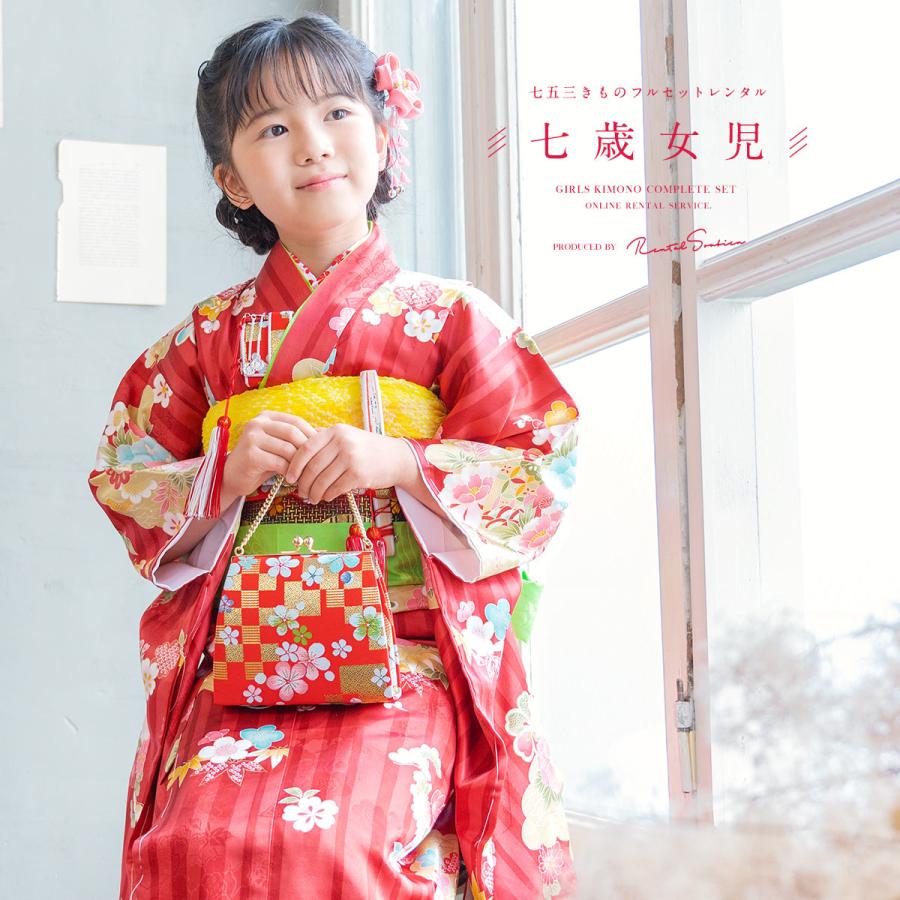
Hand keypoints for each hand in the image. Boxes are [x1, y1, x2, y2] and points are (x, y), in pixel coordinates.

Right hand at [221, 411, 316, 505]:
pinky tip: (292, 479)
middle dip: (306, 450)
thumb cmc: (261, 461)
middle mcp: (257, 423)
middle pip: (293, 432)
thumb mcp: (279, 446)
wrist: (232, 477)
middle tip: (315, 464)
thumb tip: (325, 433)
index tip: (320, 450)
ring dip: (299, 463)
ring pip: (287, 448)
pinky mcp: (250, 455)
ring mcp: (252, 437)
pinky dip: (289, 472)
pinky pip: (279, 462)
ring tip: (305, 473)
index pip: (296, 421)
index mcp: (266, 417)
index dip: (311, 435)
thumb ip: (295, 439)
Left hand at [285, 424, 415, 503]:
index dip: (294, 465)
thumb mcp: (347, 436)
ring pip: (322, 480)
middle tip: (301, 492)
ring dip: (314, 493)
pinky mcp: (359, 474)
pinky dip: (327, 495)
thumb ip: (324, 440)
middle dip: (303, 483)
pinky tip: (326, 497)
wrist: (396, 458)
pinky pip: (335, 488)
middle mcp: (343, 442)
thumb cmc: (367, 449)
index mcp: (335, 431)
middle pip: (312, 467)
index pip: (306, 448)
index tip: (289, 477)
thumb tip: (296, 449)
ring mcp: (351, 458)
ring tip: (312, 498)